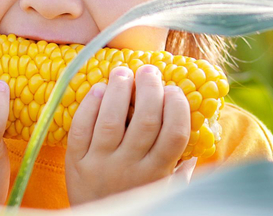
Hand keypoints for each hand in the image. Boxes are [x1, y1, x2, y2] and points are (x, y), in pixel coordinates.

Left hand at [65, 65, 193, 204]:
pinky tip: (98, 89)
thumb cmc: (135, 200)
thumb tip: (196, 145)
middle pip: (145, 121)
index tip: (174, 89)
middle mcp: (129, 168)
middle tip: (149, 71)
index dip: (177, 106)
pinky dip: (89, 106)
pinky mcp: (75, 161)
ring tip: (123, 72)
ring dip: (119, 90)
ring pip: (111, 120)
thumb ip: (178, 171)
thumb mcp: (161, 191)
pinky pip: (81, 128)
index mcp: (156, 173)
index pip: (174, 134)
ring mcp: (100, 163)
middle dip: (149, 89)